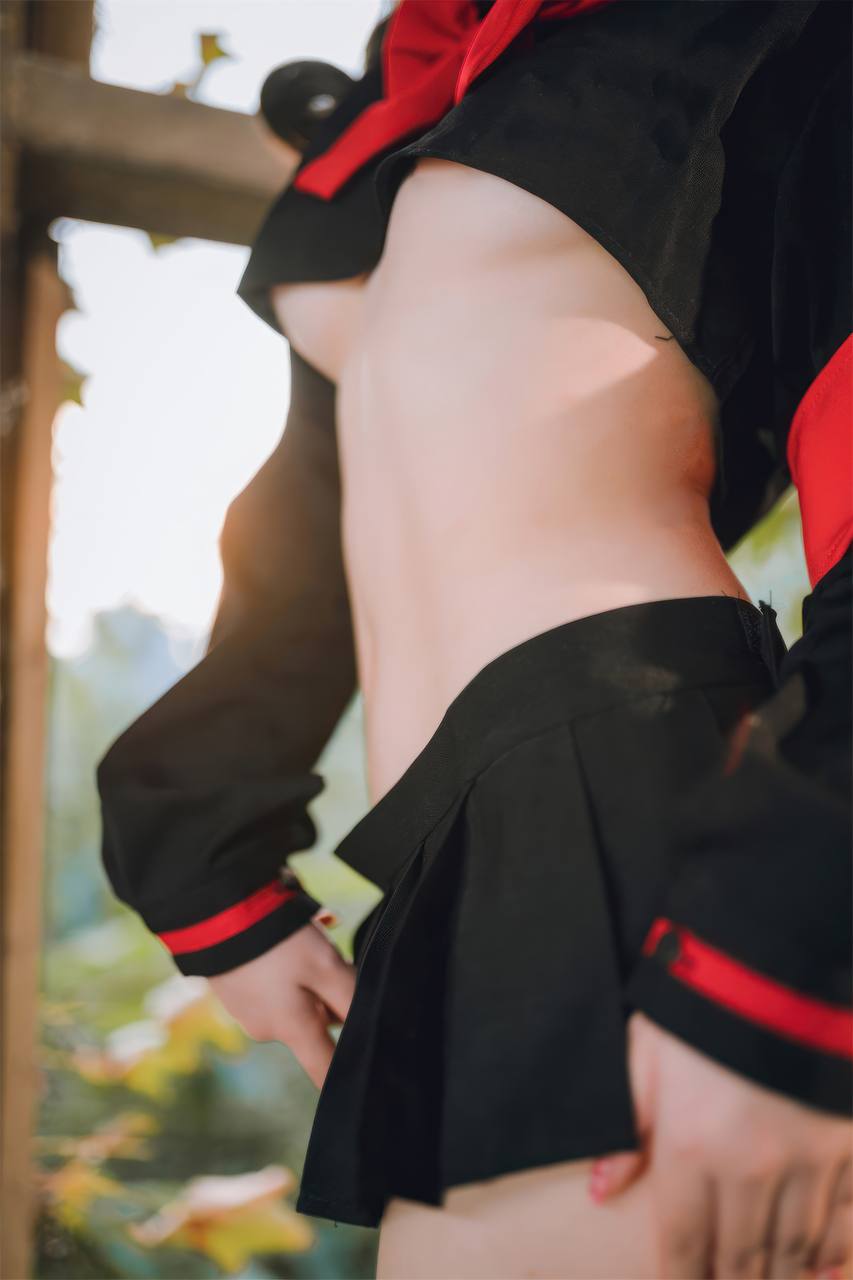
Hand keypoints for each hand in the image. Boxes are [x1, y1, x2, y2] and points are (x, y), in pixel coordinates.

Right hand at [208, 920, 355, 1088]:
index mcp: (292, 1029)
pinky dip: (283, 971)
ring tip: (304, 942)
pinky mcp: (233, 989)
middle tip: (336, 960)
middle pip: (316, 1025)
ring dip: (307, 981)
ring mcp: (246, 1011)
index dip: (346, 1075)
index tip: (365, 1080)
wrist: (214, 912)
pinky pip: (271, 989)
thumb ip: (351, 997)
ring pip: (294, 1002)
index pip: (324, 1070)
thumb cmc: (276, 941)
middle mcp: (267, 1030)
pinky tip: (281, 943)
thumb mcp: (325, 964)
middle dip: (331, 999)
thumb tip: (369, 1022)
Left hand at [588, 1013, 852, 1278]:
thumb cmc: (700, 1004)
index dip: (682, 1278)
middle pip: (741, 1255)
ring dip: (781, 1277)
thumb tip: (602, 1189)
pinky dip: (834, 1252)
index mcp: (691, 1146)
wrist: (777, 962)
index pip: (684, 1239)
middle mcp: (749, 1166)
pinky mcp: (845, 1144)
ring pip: (794, 1246)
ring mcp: (804, 1159)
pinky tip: (825, 1273)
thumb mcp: (645, 1055)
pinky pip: (843, 1219)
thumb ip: (627, 1130)